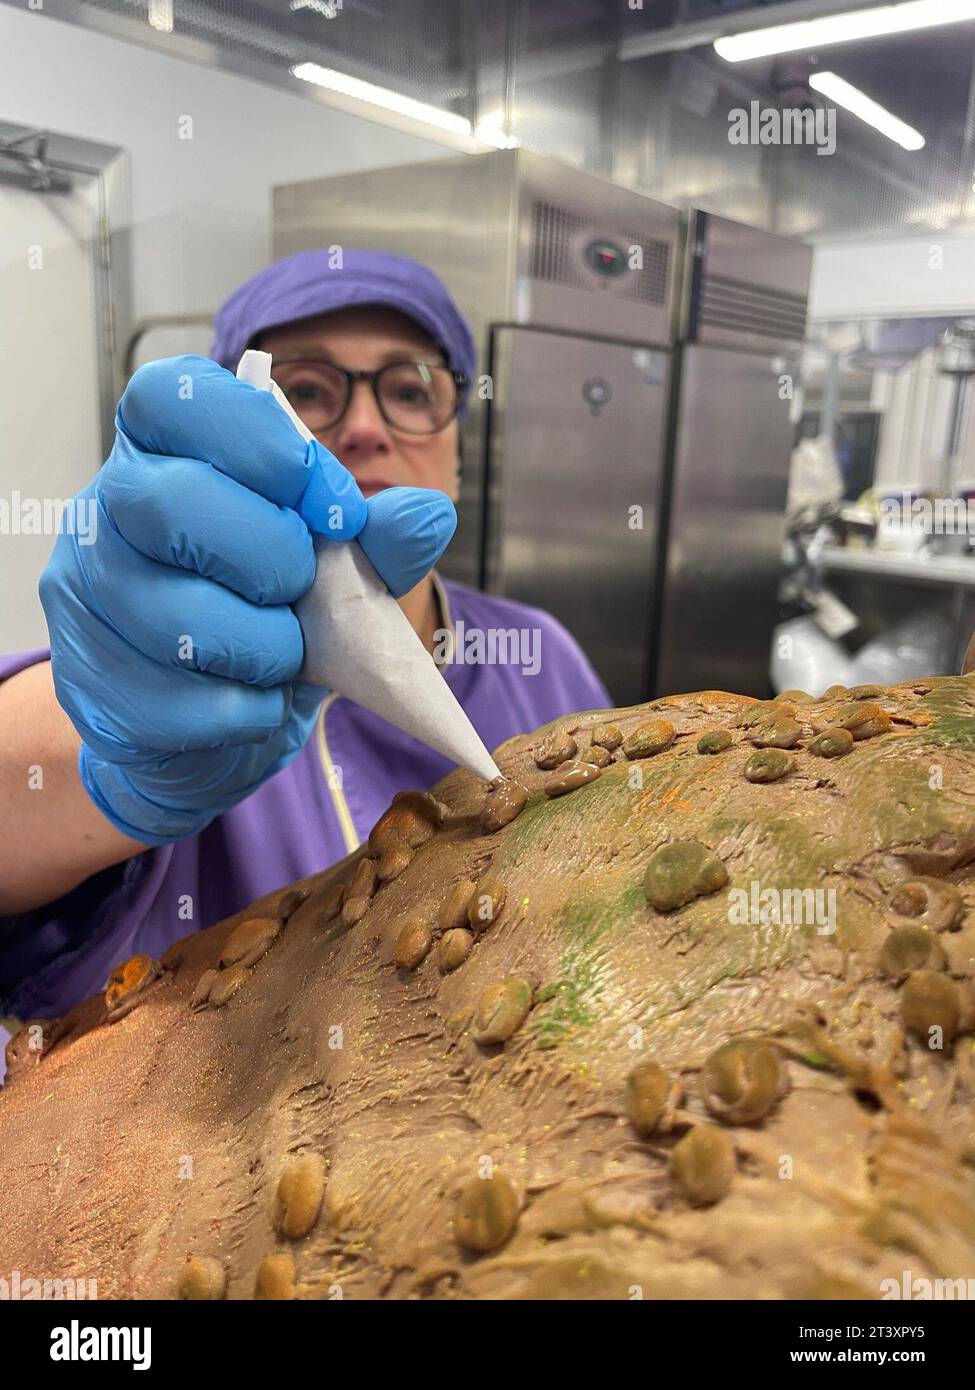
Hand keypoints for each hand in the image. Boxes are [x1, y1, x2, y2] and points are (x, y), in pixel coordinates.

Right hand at [40, 355, 455, 844]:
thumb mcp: (337, 567)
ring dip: (264, 646)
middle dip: (267, 553)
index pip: (172, 397)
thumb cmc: (269, 611)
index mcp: (162, 451)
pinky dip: (244, 709)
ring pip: (174, 615)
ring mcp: (85, 599)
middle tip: (302, 586)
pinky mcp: (91, 684)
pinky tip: (258, 699)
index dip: (257, 438)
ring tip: (286, 653)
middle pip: (166, 502)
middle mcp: (105, 511)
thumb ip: (380, 539)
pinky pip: (175, 700)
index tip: (332, 503)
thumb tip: (426, 517)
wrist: (212, 717)